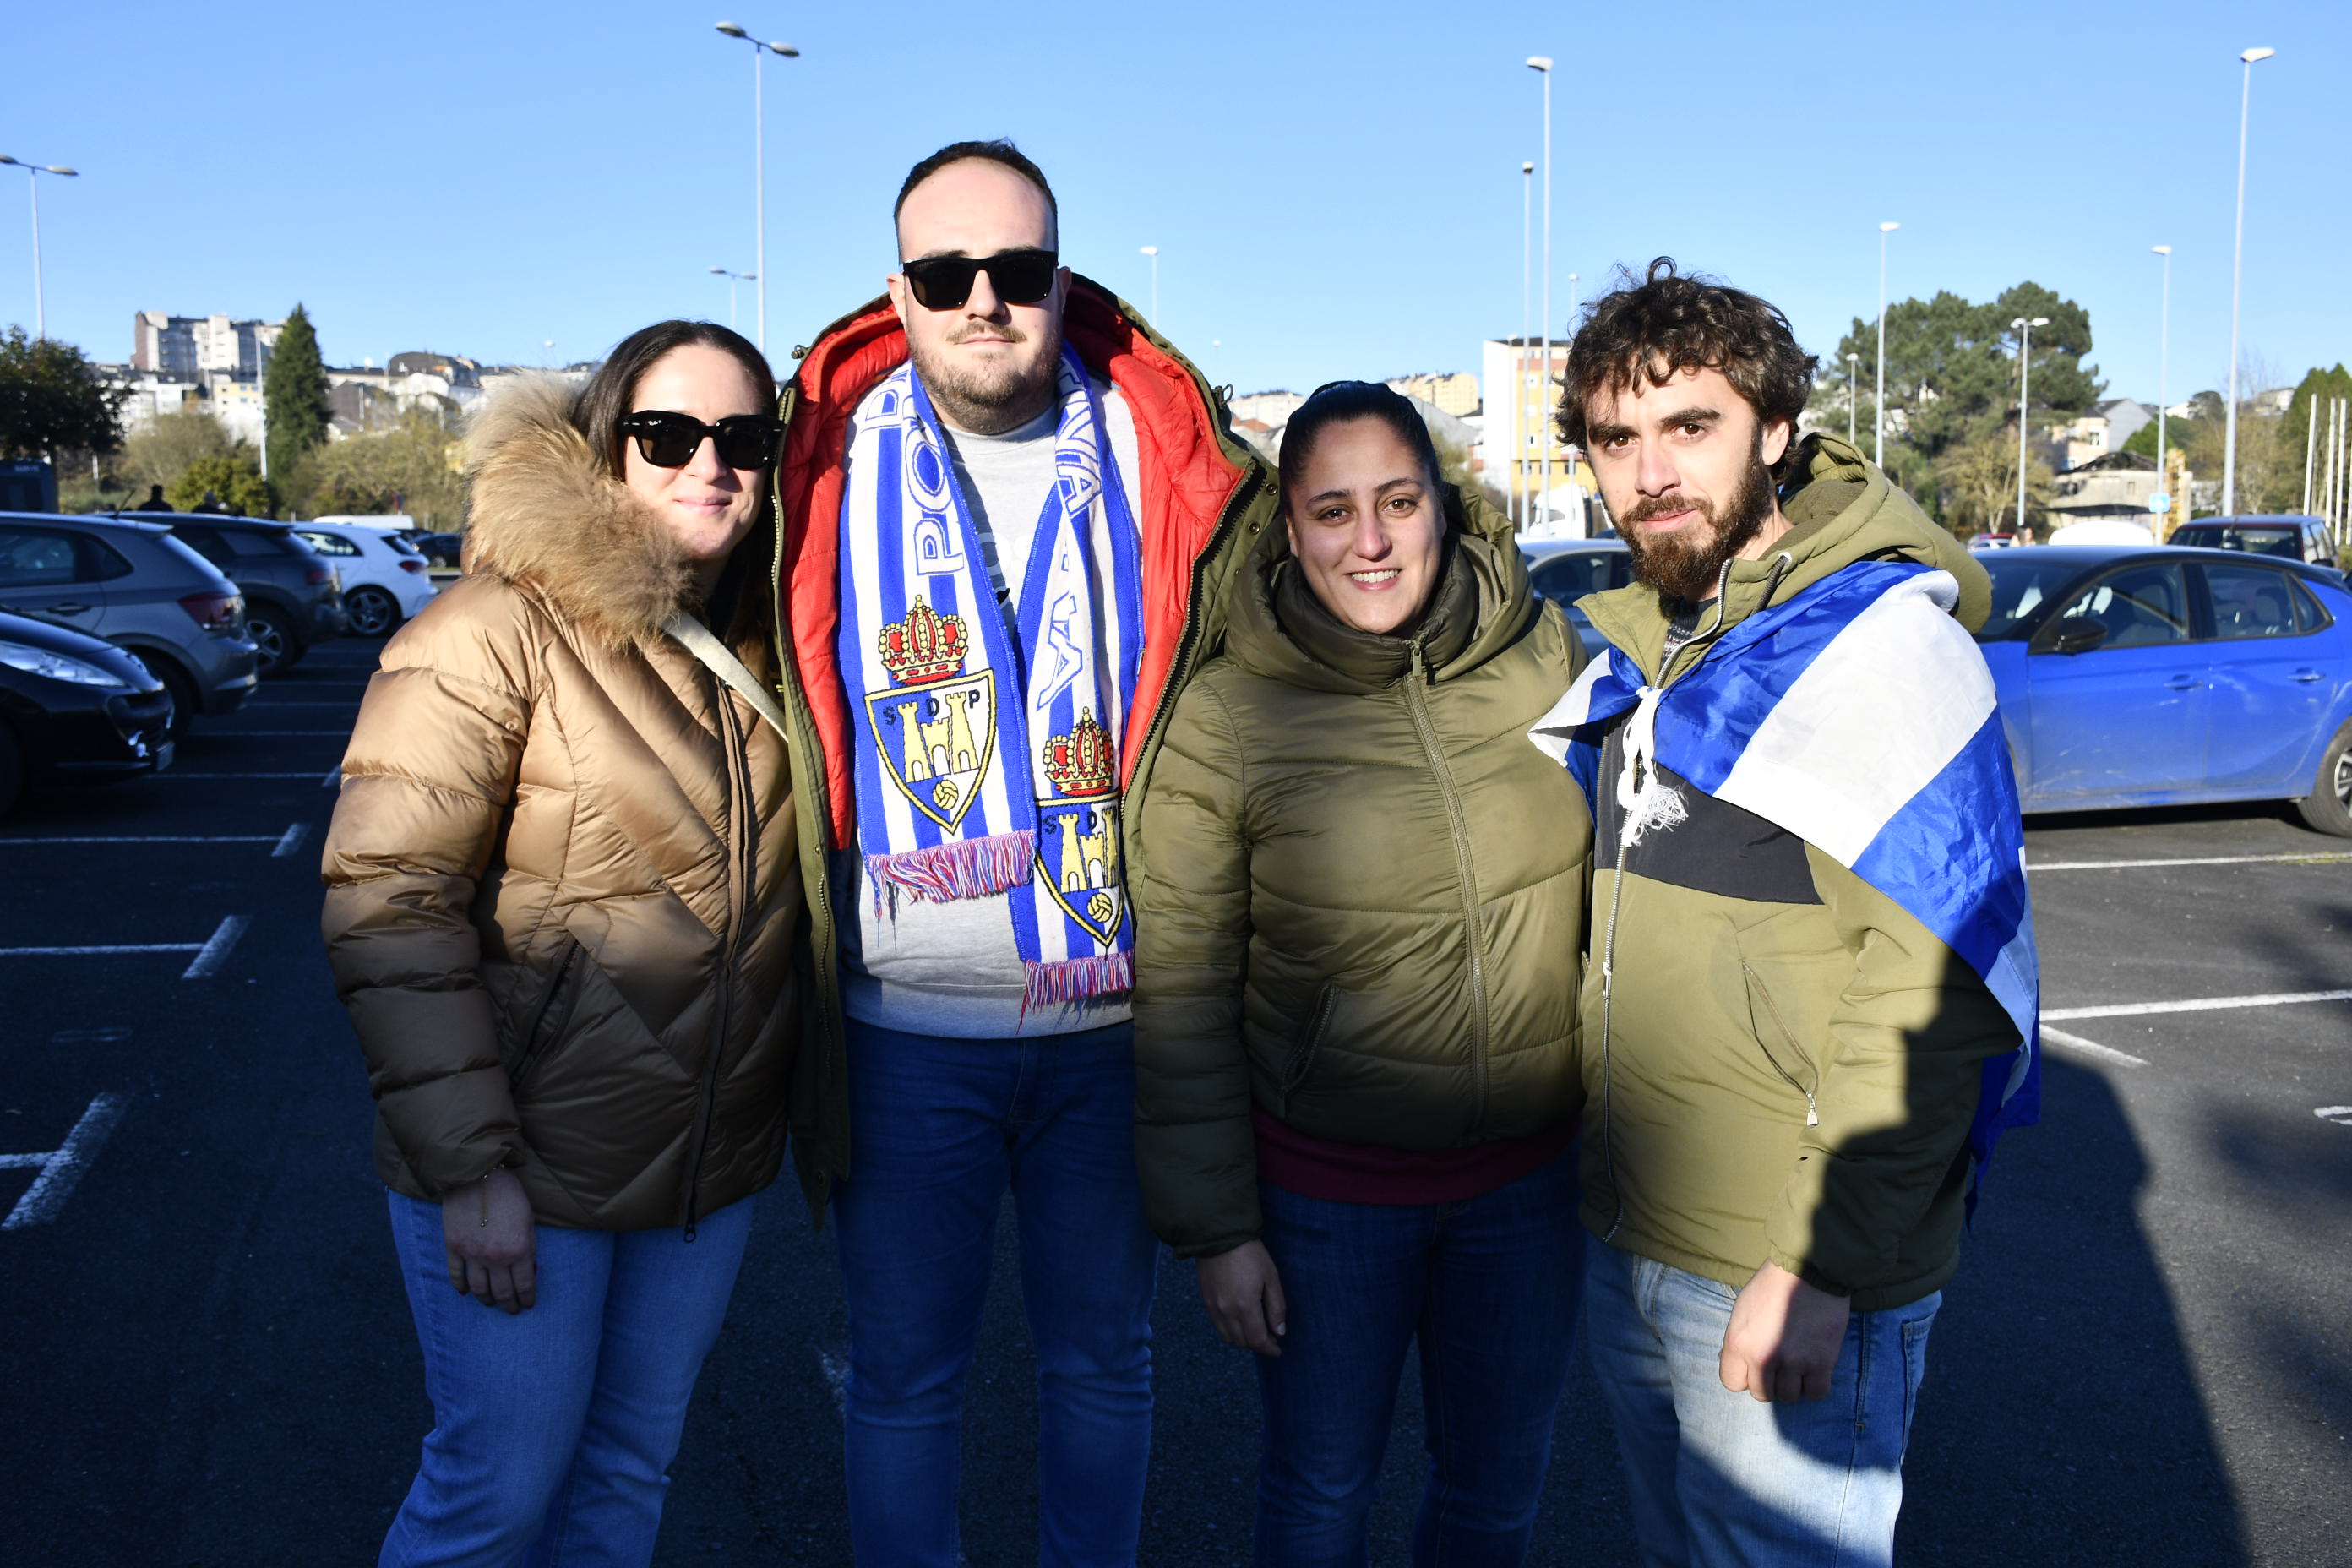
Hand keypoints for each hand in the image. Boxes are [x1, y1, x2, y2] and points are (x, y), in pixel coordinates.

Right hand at [442, 1168, 536, 1313]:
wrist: (478, 1175)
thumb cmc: (509, 1194)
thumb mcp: (528, 1220)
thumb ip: (528, 1246)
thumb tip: (529, 1268)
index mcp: (519, 1250)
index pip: (525, 1285)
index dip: (527, 1298)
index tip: (527, 1304)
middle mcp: (495, 1257)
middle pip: (502, 1292)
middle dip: (509, 1305)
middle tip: (511, 1311)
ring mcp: (472, 1255)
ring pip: (479, 1289)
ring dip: (486, 1300)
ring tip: (491, 1303)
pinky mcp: (453, 1248)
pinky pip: (456, 1276)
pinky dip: (461, 1287)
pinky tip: (466, 1293)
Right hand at [1195, 1240, 1286, 1355]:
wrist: (1219, 1236)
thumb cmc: (1249, 1254)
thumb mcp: (1271, 1277)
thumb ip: (1276, 1307)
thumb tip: (1280, 1331)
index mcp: (1245, 1306)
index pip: (1258, 1340)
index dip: (1269, 1348)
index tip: (1278, 1349)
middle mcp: (1226, 1312)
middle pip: (1243, 1342)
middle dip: (1258, 1345)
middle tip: (1271, 1339)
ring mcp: (1213, 1308)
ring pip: (1229, 1337)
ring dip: (1244, 1340)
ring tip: (1256, 1332)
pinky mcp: (1205, 1301)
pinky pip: (1218, 1326)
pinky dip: (1231, 1331)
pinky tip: (1241, 1322)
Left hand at [1719, 1259, 1848, 1402]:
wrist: (1806, 1271)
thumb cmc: (1771, 1287)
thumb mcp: (1741, 1311)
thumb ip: (1738, 1342)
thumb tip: (1739, 1369)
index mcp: (1738, 1343)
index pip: (1732, 1383)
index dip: (1744, 1377)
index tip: (1754, 1368)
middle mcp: (1763, 1358)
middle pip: (1762, 1394)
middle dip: (1769, 1383)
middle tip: (1779, 1366)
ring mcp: (1793, 1362)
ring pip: (1789, 1397)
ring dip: (1793, 1384)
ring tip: (1798, 1365)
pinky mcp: (1821, 1363)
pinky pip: (1816, 1394)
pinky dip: (1815, 1387)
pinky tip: (1814, 1371)